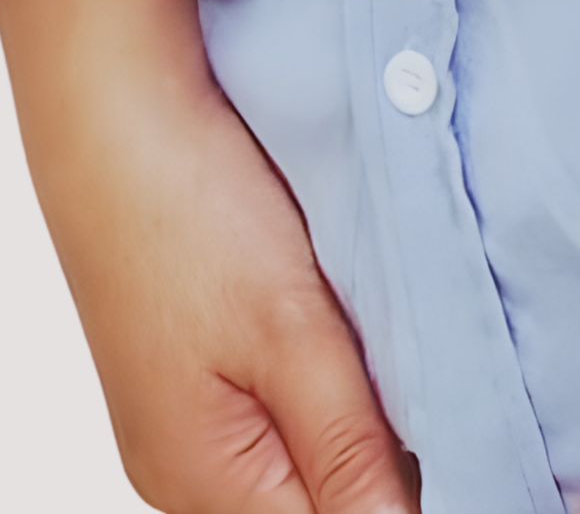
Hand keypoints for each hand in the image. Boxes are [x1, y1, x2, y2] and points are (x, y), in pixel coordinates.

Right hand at [0, 0, 416, 513]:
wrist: (105, 107)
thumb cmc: (186, 207)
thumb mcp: (289, 331)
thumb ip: (350, 452)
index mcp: (206, 486)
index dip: (417, 491)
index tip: (474, 428)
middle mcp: (186, 477)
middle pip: (320, 504)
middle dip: (391, 460)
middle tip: (444, 375)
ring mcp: (182, 426)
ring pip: (301, 461)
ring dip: (360, 421)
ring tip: (396, 343)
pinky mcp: (187, 376)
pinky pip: (274, 415)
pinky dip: (322, 385)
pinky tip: (349, 327)